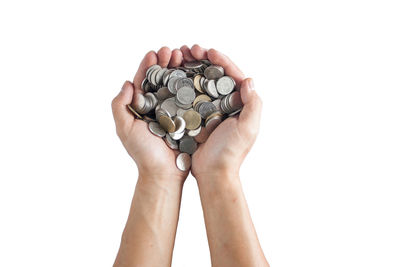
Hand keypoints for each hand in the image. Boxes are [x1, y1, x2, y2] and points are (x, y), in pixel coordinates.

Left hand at [112, 47, 187, 181]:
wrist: (165, 173)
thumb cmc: (144, 153)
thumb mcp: (125, 129)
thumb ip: (120, 106)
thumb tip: (127, 84)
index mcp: (141, 107)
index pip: (144, 81)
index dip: (148, 66)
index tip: (154, 53)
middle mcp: (157, 106)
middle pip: (161, 79)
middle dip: (166, 63)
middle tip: (172, 51)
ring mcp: (174, 111)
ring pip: (176, 85)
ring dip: (179, 69)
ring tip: (184, 57)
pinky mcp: (188, 117)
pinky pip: (190, 98)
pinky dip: (192, 84)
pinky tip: (196, 74)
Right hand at [183, 45, 262, 179]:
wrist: (214, 173)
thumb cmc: (232, 153)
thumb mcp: (248, 129)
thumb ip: (253, 105)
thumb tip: (248, 80)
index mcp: (239, 103)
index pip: (231, 75)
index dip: (220, 60)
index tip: (207, 51)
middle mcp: (224, 103)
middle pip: (213, 74)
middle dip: (202, 59)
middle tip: (188, 50)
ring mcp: (209, 109)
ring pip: (199, 82)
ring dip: (189, 68)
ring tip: (177, 58)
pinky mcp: (195, 117)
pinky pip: (188, 96)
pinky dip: (180, 84)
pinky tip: (170, 76)